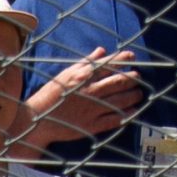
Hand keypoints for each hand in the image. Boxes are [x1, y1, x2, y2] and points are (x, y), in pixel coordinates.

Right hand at [25, 48, 144, 142]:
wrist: (37, 120)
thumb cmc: (51, 93)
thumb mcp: (66, 73)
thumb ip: (85, 62)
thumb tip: (102, 51)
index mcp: (83, 76)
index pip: (108, 64)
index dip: (123, 58)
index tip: (132, 56)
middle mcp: (90, 91)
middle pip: (119, 81)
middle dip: (132, 77)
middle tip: (138, 76)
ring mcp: (92, 109)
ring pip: (121, 100)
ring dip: (133, 95)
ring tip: (139, 93)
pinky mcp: (92, 125)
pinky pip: (115, 119)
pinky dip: (127, 114)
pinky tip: (134, 111)